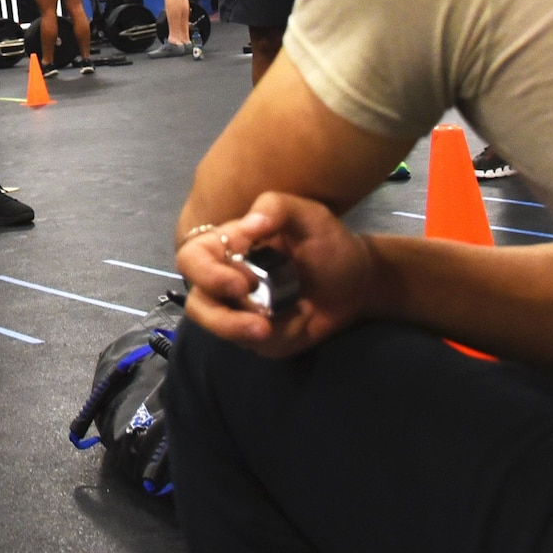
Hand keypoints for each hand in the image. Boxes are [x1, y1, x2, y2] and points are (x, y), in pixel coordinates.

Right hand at [177, 193, 376, 357]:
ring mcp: (241, 311)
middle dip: (218, 307)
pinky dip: (273, 336)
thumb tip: (249, 225)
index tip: (241, 276)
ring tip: (267, 328)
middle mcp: (227, 281)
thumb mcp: (308, 215)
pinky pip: (251, 344)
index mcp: (229, 248)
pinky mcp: (259, 338)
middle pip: (197, 301)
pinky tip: (299, 322)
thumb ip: (275, 207)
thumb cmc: (329, 243)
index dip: (207, 269)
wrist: (358, 282)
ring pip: (215, 326)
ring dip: (235, 327)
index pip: (194, 258)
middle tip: (249, 298)